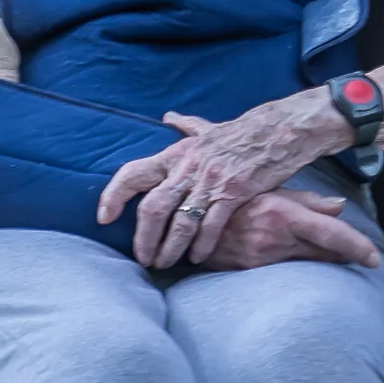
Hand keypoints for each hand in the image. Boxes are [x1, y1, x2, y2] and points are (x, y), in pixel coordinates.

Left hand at [99, 101, 329, 269]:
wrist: (280, 130)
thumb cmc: (242, 132)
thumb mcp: (209, 128)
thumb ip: (187, 127)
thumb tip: (168, 118)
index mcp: (176, 154)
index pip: (133, 174)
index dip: (113, 196)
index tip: (104, 218)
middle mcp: (187, 168)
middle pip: (152, 209)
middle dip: (143, 239)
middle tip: (142, 258)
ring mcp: (210, 181)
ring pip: (180, 223)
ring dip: (169, 248)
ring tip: (165, 264)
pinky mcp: (234, 193)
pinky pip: (211, 226)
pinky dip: (202, 246)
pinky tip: (198, 259)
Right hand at [184, 187, 383, 271]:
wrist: (186, 217)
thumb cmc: (232, 194)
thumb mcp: (269, 189)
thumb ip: (306, 201)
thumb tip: (339, 206)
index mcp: (282, 213)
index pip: (331, 234)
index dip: (357, 247)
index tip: (375, 259)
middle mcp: (274, 239)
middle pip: (323, 254)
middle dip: (345, 257)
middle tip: (365, 258)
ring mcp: (261, 258)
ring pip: (307, 265)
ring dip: (325, 262)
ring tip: (340, 259)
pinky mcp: (248, 271)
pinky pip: (285, 272)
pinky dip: (301, 268)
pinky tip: (309, 265)